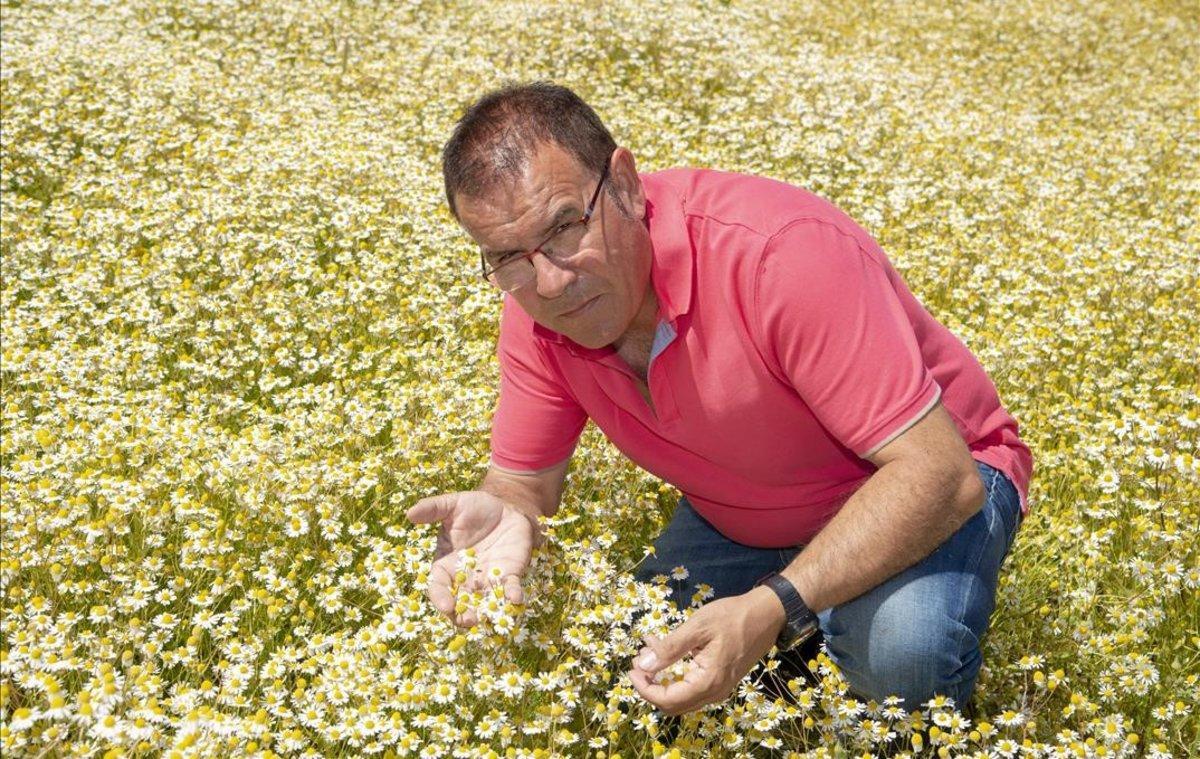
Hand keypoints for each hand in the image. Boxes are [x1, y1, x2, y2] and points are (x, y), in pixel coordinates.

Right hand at [405, 491, 536, 627]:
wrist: (505, 507)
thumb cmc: (474, 507)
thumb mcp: (452, 504)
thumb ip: (433, 509)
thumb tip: (409, 514)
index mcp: (446, 565)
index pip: (438, 586)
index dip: (440, 598)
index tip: (445, 606)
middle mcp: (465, 578)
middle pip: (460, 603)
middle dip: (463, 614)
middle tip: (467, 621)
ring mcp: (488, 578)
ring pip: (484, 602)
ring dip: (487, 612)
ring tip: (489, 618)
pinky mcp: (509, 573)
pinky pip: (510, 588)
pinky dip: (512, 595)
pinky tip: (516, 599)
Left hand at [627, 586, 785, 715]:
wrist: (767, 614)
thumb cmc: (733, 617)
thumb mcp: (698, 627)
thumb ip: (669, 648)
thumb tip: (643, 666)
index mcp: (708, 682)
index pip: (667, 699)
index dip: (644, 688)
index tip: (631, 669)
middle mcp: (714, 692)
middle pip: (672, 704)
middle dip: (650, 684)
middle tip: (637, 660)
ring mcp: (719, 688)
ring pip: (681, 696)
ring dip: (661, 677)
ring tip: (648, 650)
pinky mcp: (720, 679)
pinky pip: (691, 685)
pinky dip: (674, 671)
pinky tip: (665, 648)